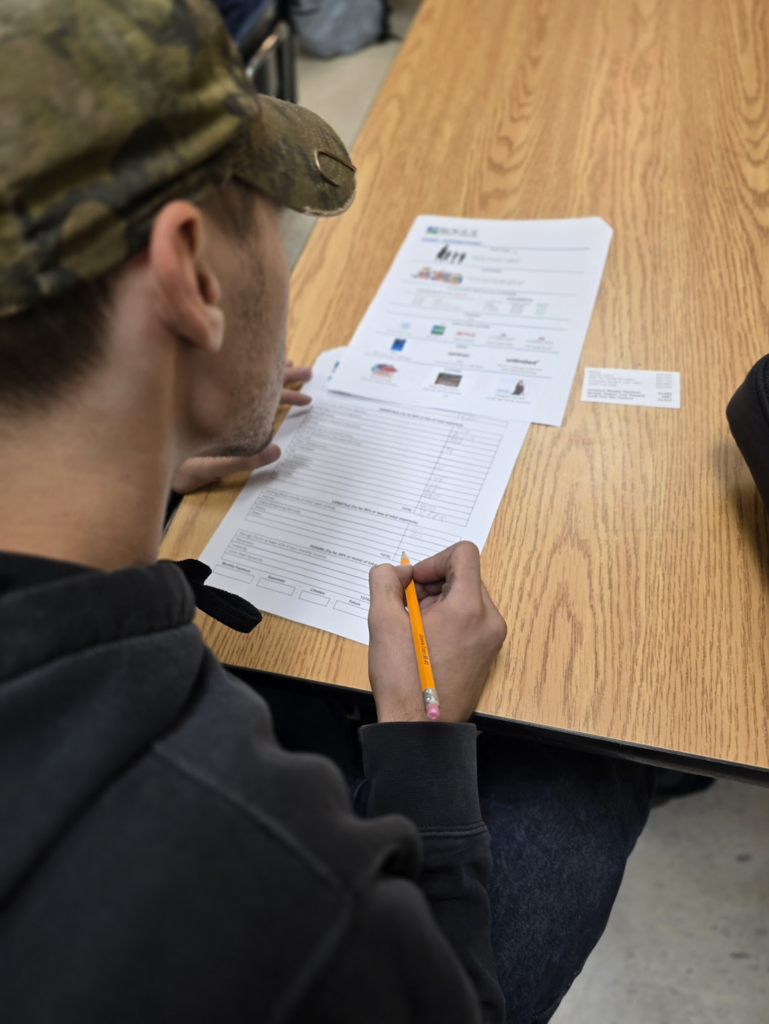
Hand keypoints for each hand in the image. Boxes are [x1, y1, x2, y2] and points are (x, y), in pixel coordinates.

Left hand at [172, 360, 310, 493]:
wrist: (138, 465)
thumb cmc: (168, 468)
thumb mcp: (207, 468)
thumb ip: (241, 461)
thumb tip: (277, 451)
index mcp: (217, 409)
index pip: (257, 392)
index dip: (284, 390)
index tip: (306, 391)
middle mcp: (212, 397)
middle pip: (253, 377)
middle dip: (283, 376)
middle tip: (309, 372)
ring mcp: (206, 397)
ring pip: (243, 376)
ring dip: (267, 373)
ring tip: (292, 367)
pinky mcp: (201, 404)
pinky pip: (232, 384)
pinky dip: (250, 381)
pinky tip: (260, 380)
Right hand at [368, 542, 506, 722]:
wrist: (420, 728)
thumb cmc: (405, 681)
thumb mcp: (382, 621)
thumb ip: (384, 581)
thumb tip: (395, 572)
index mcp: (469, 608)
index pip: (463, 553)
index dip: (432, 560)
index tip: (413, 583)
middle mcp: (489, 620)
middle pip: (464, 575)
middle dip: (431, 584)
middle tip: (406, 608)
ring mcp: (491, 638)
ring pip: (466, 596)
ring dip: (437, 601)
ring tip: (413, 628)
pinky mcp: (487, 652)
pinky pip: (470, 618)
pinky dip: (448, 619)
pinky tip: (424, 641)